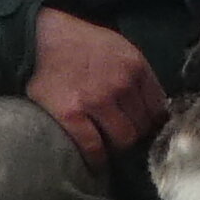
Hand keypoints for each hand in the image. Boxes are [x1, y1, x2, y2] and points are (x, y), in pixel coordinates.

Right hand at [24, 6, 171, 167]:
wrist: (40, 37)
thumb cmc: (81, 45)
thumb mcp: (120, 49)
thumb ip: (138, 77)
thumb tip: (156, 112)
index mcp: (135, 66)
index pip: (158, 108)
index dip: (152, 123)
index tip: (142, 130)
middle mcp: (121, 83)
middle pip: (142, 127)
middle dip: (134, 135)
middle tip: (122, 138)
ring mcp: (96, 99)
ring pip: (123, 140)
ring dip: (116, 147)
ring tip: (108, 148)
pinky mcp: (71, 114)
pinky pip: (93, 148)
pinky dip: (96, 159)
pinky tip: (94, 162)